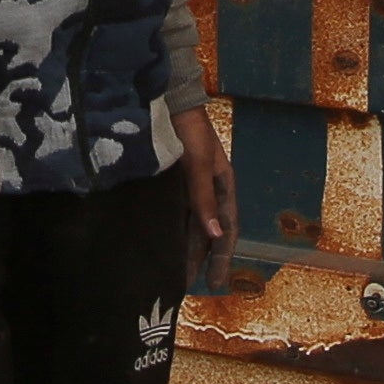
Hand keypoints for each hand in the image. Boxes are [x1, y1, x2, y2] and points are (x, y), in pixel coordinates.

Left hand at [180, 100, 237, 294]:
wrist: (167, 98)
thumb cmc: (190, 129)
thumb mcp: (200, 164)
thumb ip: (205, 198)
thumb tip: (216, 234)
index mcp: (222, 185)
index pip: (227, 229)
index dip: (222, 257)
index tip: (216, 283)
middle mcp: (206, 189)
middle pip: (205, 231)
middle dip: (198, 258)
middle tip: (183, 285)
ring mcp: (186, 185)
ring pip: (187, 224)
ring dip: (182, 247)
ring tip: (169, 271)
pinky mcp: (168, 181)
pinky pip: (171, 212)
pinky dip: (167, 229)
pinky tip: (157, 242)